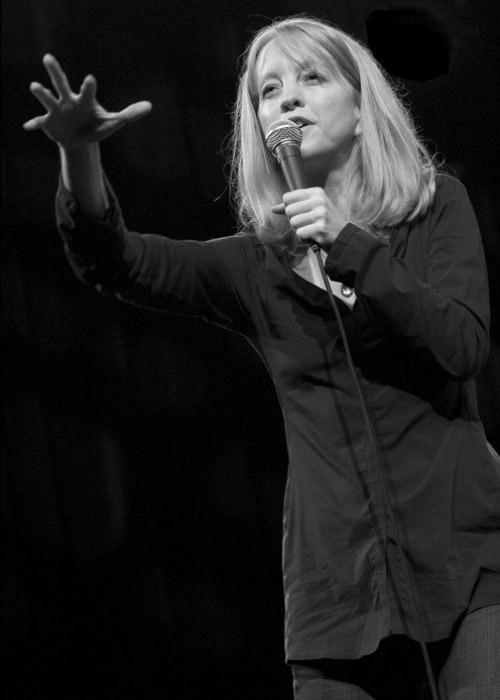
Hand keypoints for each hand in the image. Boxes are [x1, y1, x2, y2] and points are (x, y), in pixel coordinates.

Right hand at [23, 54, 151, 148]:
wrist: (80, 140)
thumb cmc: (96, 126)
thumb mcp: (113, 122)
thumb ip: (130, 114)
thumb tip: (150, 106)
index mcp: (85, 100)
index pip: (88, 91)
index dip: (89, 86)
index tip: (91, 79)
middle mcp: (69, 100)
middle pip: (61, 83)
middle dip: (55, 71)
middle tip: (48, 57)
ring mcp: (57, 110)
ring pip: (47, 98)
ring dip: (42, 92)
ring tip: (35, 86)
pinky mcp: (49, 122)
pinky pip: (39, 122)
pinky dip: (33, 123)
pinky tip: (27, 126)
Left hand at [271, 188, 347, 246]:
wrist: (344, 239)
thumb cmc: (326, 223)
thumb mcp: (312, 209)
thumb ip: (293, 206)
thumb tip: (273, 208)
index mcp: (316, 192)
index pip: (287, 197)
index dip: (290, 209)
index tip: (302, 214)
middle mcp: (319, 201)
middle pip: (288, 210)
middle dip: (295, 221)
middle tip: (308, 224)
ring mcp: (321, 214)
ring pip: (293, 223)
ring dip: (299, 230)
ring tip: (312, 230)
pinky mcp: (320, 228)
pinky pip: (299, 234)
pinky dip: (304, 239)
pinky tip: (314, 237)